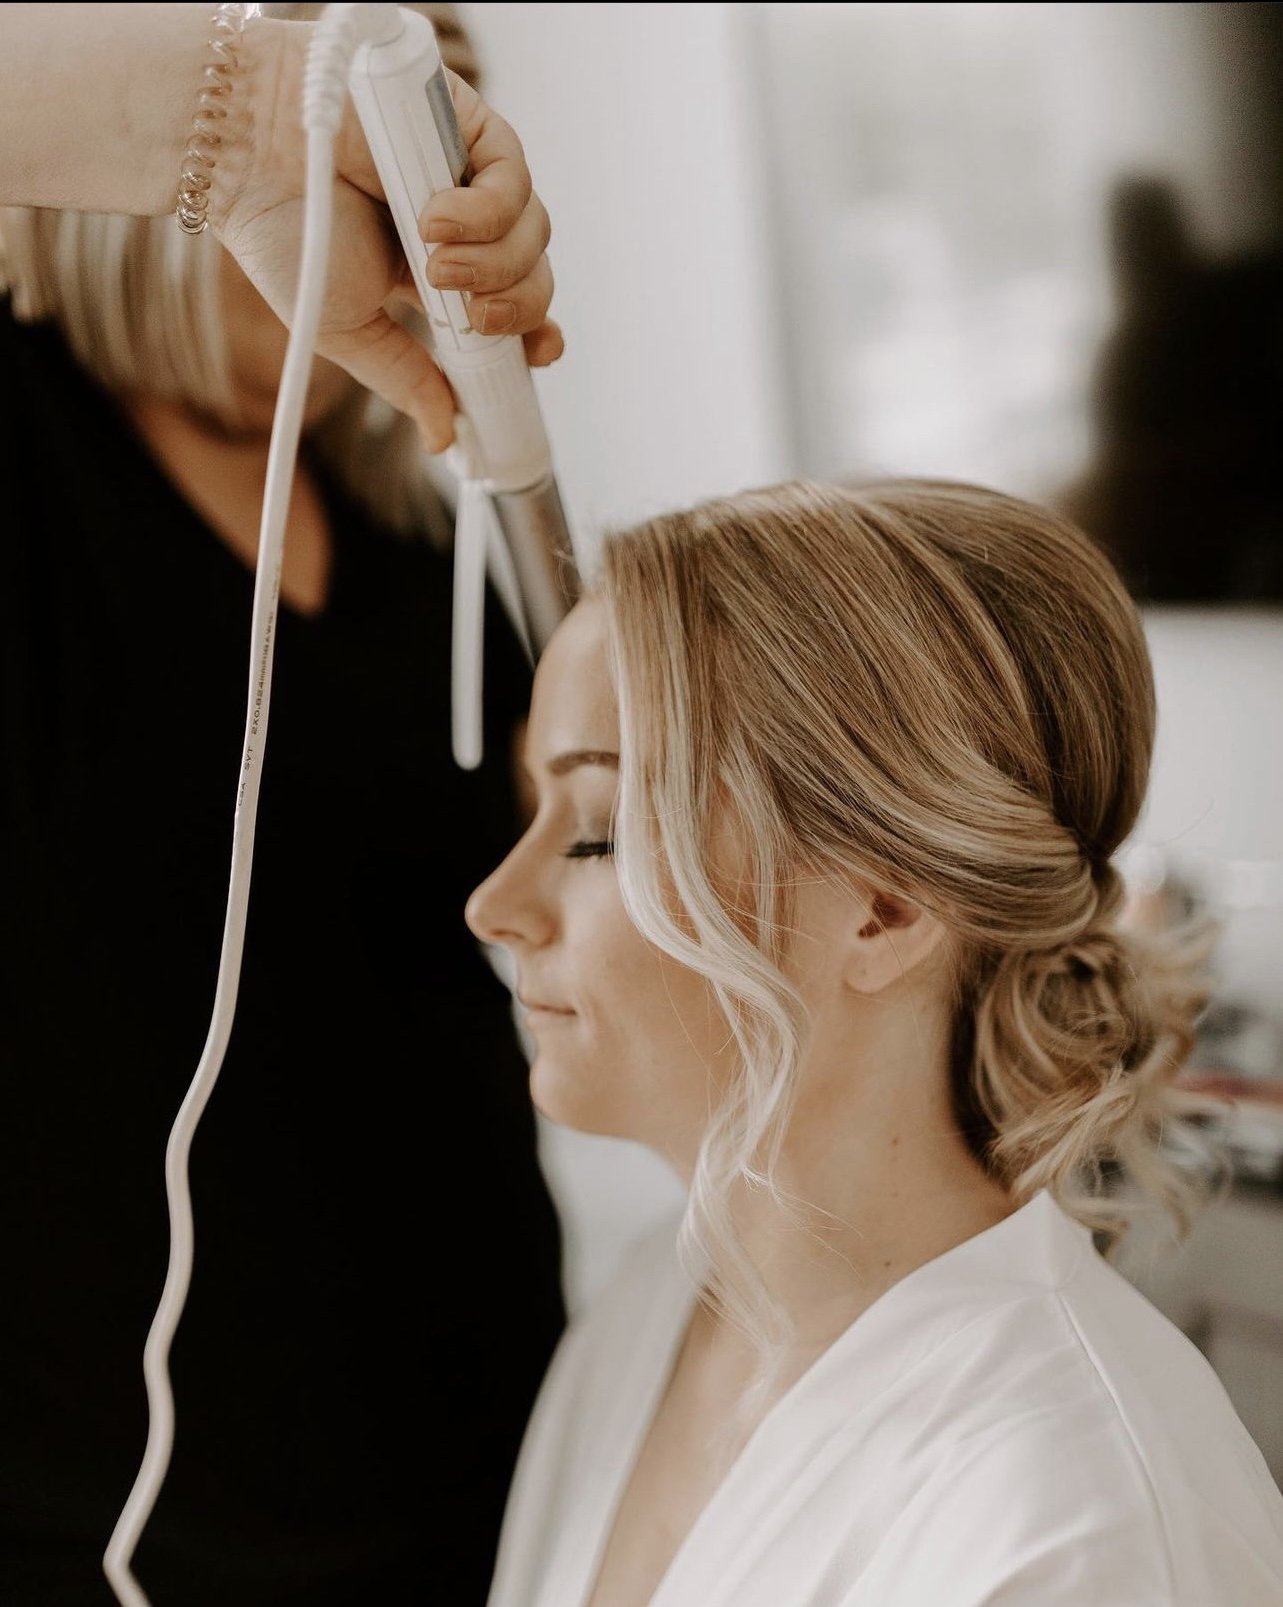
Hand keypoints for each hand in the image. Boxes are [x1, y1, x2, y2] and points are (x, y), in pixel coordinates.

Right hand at [211, 19, 562, 450]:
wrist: (246, 158)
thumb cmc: (284, 233)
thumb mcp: (349, 329)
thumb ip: (405, 379)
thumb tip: (443, 438)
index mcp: (437, 275)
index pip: (513, 308)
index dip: (533, 331)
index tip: (537, 355)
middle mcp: (461, 224)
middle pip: (533, 275)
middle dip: (514, 307)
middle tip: (470, 316)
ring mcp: (465, 171)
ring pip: (532, 231)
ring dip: (493, 262)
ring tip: (432, 263)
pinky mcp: (465, 123)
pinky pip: (512, 175)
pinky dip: (485, 210)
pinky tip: (436, 217)